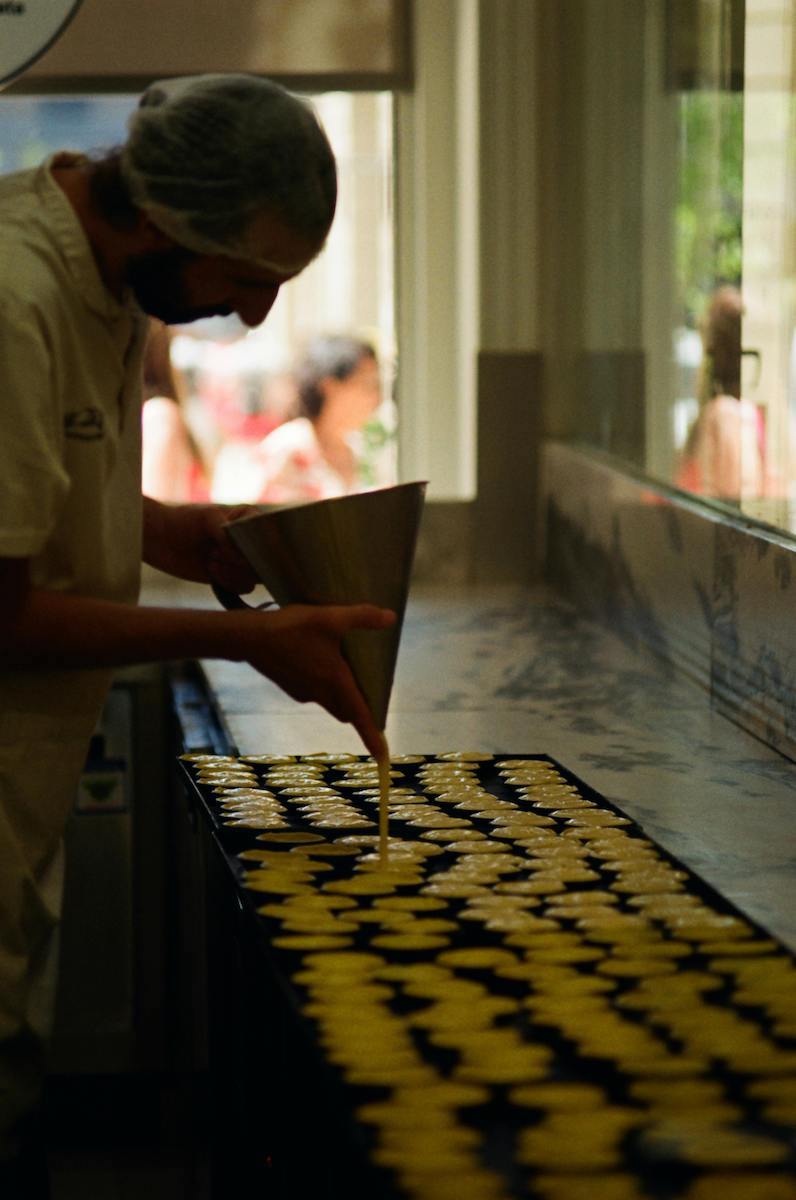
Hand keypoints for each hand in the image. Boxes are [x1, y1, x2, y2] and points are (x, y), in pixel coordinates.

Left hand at [143, 498, 259, 591]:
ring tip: (211, 560)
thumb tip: (240, 553)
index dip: (257, 546)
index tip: (234, 548)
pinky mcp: (231, 576)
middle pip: (265, 559)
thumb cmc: (183, 521)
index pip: (268, 535)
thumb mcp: (207, 518)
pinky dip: (228, 582)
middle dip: (242, 562)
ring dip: (233, 573)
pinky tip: (211, 570)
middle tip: (215, 553)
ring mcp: (240, 559)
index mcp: (248, 519)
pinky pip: (243, 587)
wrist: (160, 539)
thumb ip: (227, 532)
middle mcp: (249, 540)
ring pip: (255, 576)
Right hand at [236, 602, 394, 756]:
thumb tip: (391, 617)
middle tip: (371, 691)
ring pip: (330, 702)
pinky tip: (317, 660)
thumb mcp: (329, 617)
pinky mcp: (290, 688)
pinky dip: (322, 684)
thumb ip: (361, 617)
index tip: (383, 757)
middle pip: (347, 712)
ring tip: (345, 669)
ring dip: (340, 695)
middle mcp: (320, 693)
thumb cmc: (291, 629)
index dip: (373, 738)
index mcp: (336, 682)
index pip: (360, 717)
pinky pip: (314, 693)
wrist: (249, 637)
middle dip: (359, 710)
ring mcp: (303, 693)